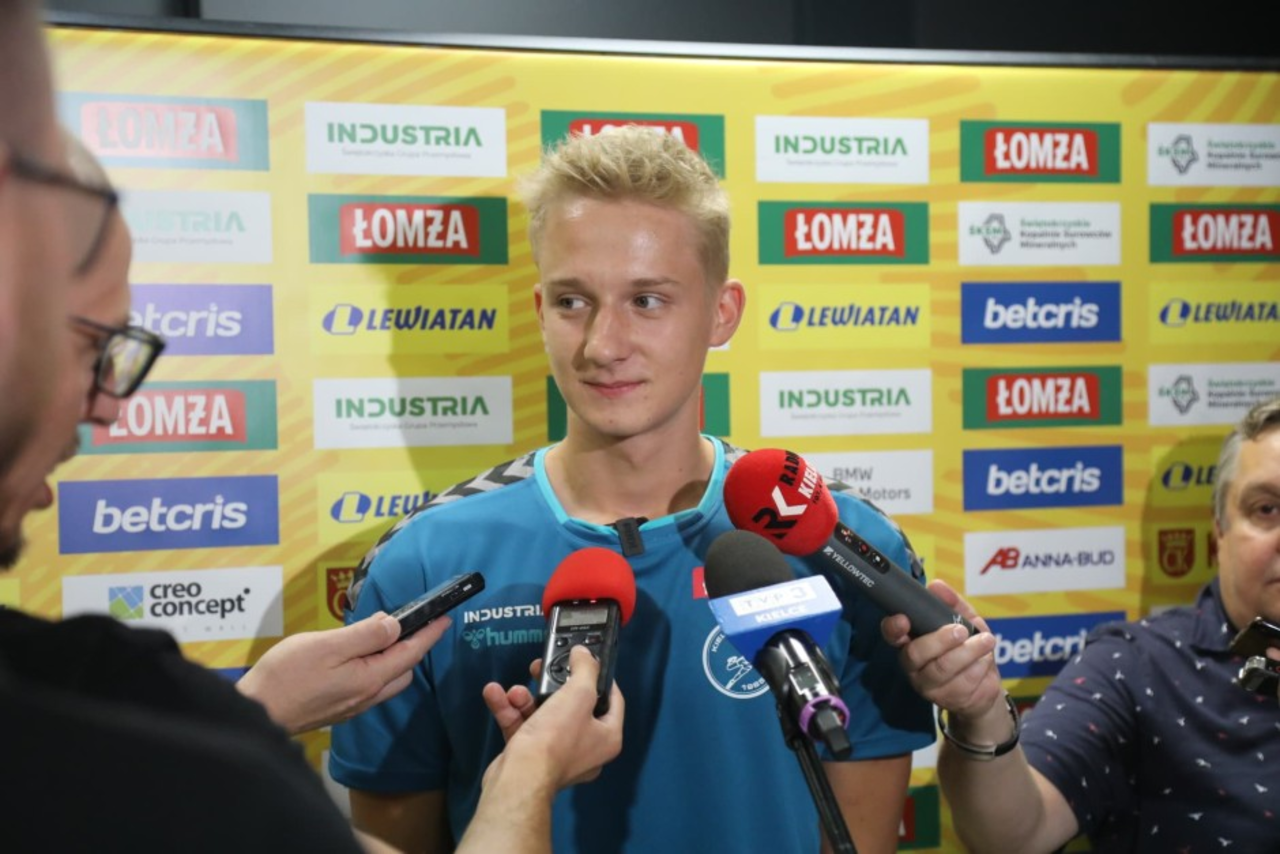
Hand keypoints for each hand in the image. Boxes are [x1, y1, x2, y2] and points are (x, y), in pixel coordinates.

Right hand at [237, 612, 447, 733]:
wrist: (256, 713)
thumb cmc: (287, 676)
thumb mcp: (327, 645)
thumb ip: (364, 635)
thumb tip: (394, 625)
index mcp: (370, 678)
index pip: (411, 653)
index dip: (430, 634)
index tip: (446, 618)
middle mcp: (367, 696)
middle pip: (403, 669)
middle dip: (414, 646)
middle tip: (415, 622)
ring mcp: (352, 705)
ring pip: (387, 680)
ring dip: (394, 658)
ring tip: (385, 635)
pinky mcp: (337, 709)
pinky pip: (370, 686)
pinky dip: (376, 668)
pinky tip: (360, 657)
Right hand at [480, 646, 623, 791]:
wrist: (520, 778)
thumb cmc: (557, 737)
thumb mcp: (578, 694)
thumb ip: (585, 669)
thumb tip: (585, 654)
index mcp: (607, 737)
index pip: (613, 701)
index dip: (602, 678)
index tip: (588, 661)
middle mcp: (586, 748)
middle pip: (572, 705)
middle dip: (553, 684)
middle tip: (542, 667)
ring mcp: (557, 754)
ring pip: (543, 714)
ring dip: (525, 698)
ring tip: (515, 690)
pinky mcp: (531, 756)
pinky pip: (523, 726)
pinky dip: (510, 711)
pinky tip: (495, 695)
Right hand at [880, 580, 1003, 721]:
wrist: (984, 684)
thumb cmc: (968, 647)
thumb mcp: (964, 620)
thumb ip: (951, 603)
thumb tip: (937, 586)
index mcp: (911, 642)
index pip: (892, 635)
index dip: (894, 628)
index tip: (904, 619)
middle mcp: (913, 666)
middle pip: (915, 654)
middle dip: (940, 640)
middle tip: (961, 631)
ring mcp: (928, 686)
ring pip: (942, 669)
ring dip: (968, 652)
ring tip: (986, 641)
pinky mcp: (947, 700)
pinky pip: (963, 682)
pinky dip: (979, 667)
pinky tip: (985, 660)